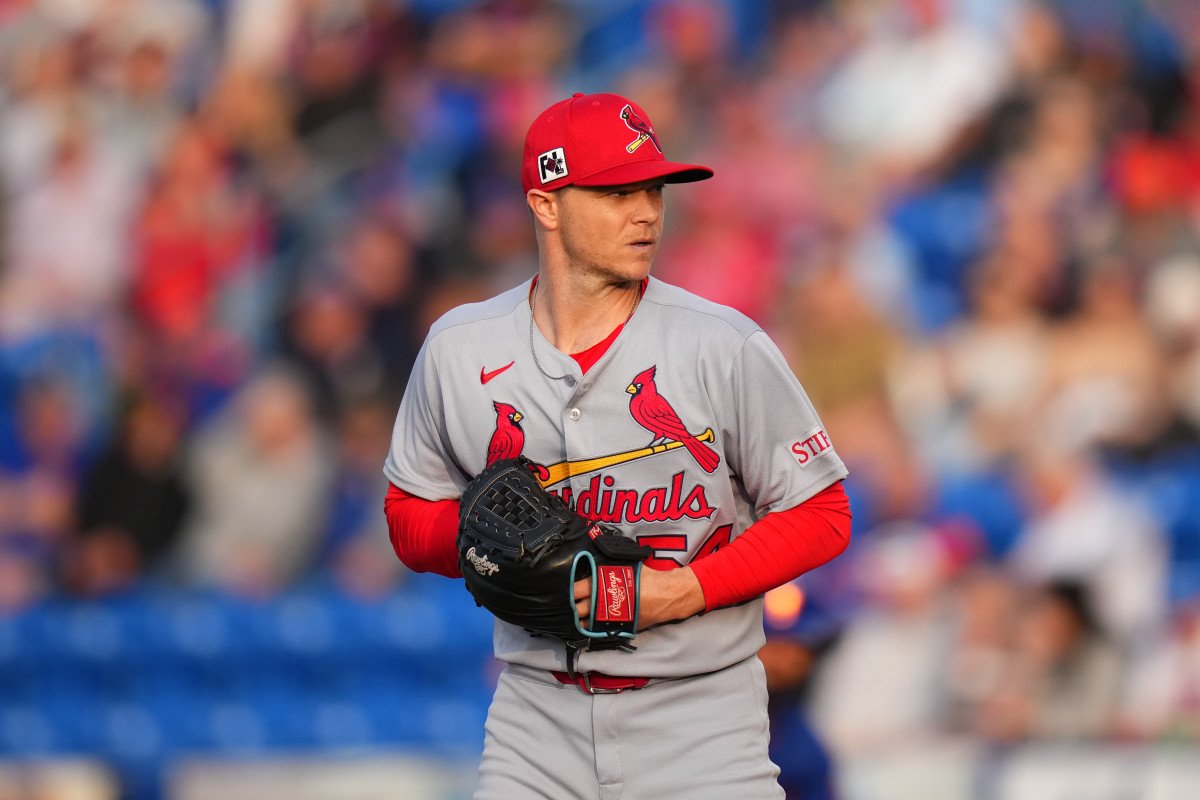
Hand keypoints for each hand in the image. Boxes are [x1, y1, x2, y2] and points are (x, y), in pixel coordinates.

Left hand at [573, 566, 704, 629]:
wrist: (667, 595)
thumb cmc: (647, 578)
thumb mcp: (626, 566)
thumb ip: (608, 568)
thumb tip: (593, 564)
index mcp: (604, 586)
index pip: (578, 589)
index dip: (569, 591)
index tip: (564, 592)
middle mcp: (605, 603)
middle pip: (579, 609)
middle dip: (571, 608)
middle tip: (565, 607)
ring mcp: (612, 618)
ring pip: (587, 623)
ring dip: (579, 621)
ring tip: (572, 618)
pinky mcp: (619, 628)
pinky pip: (600, 630)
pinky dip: (592, 628)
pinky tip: (586, 627)